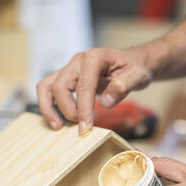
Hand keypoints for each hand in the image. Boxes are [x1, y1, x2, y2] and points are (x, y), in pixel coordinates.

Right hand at [36, 48, 151, 133]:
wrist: (130, 62)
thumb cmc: (133, 68)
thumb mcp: (139, 75)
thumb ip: (125, 86)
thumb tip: (106, 102)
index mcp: (95, 57)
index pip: (84, 85)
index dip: (83, 109)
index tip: (86, 128)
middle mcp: (78, 61)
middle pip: (61, 86)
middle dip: (68, 110)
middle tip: (82, 128)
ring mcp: (70, 68)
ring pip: (47, 86)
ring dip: (49, 108)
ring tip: (57, 126)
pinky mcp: (66, 77)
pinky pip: (47, 88)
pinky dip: (47, 104)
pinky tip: (56, 120)